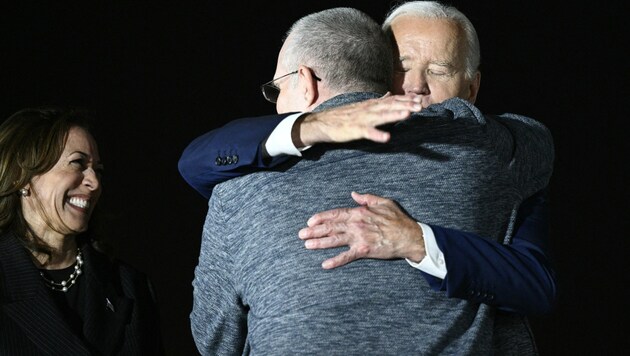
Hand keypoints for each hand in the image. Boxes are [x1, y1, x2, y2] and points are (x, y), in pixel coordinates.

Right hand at [295, 93, 421, 146]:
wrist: (322, 122)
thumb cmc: (344, 116)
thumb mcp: (363, 106)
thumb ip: (378, 101)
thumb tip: (390, 94)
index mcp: (372, 105)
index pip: (392, 100)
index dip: (406, 100)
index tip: (421, 101)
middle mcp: (369, 109)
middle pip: (390, 106)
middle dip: (406, 105)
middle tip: (421, 106)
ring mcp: (362, 119)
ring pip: (381, 116)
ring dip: (394, 115)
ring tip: (408, 114)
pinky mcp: (355, 130)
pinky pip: (367, 132)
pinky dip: (377, 135)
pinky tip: (387, 138)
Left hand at [298, 192, 424, 268]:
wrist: (410, 236)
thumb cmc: (398, 219)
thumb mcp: (383, 202)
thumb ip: (367, 198)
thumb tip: (354, 194)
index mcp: (359, 212)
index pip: (335, 214)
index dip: (321, 217)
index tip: (310, 221)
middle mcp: (356, 225)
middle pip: (330, 227)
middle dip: (314, 231)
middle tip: (301, 234)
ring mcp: (359, 238)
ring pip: (334, 240)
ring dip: (319, 243)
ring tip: (307, 245)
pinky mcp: (364, 251)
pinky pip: (346, 256)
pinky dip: (335, 260)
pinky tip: (324, 264)